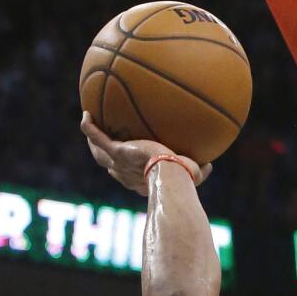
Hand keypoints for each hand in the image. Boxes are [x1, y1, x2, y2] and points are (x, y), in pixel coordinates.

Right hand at [81, 113, 210, 194]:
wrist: (172, 176)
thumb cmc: (184, 179)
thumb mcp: (193, 174)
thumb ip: (200, 170)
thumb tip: (209, 165)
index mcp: (140, 181)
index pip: (129, 175)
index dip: (127, 169)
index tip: (130, 161)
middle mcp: (125, 174)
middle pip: (109, 165)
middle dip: (105, 155)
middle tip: (103, 144)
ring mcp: (118, 163)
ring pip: (97, 151)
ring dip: (92, 139)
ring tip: (89, 123)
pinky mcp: (116, 151)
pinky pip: (95, 136)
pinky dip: (89, 127)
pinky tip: (86, 113)